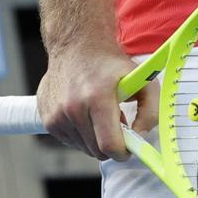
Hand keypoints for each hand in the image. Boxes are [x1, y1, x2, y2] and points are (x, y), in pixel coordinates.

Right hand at [37, 47, 156, 159]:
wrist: (76, 45)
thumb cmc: (110, 63)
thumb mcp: (142, 80)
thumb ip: (150, 111)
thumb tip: (140, 136)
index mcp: (96, 97)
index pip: (108, 144)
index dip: (122, 152)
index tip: (129, 146)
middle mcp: (72, 108)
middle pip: (96, 151)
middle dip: (110, 143)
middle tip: (116, 123)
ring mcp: (57, 115)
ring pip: (83, 148)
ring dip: (95, 138)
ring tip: (100, 114)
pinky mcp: (47, 119)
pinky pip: (70, 141)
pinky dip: (81, 134)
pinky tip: (85, 113)